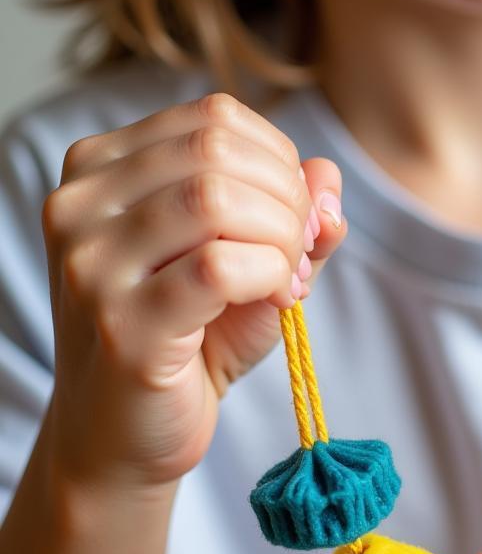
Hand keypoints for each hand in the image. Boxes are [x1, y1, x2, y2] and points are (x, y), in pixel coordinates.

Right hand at [41, 92, 347, 489]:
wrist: (128, 435)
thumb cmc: (190, 342)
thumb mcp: (251, 263)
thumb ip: (292, 214)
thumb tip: (329, 176)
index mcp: (101, 168)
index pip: (215, 118)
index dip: (280, 163)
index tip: (296, 219)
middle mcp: (80, 203)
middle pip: (218, 151)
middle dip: (288, 200)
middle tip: (299, 254)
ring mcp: (91, 263)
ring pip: (217, 199)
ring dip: (282, 238)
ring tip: (288, 280)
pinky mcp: (120, 322)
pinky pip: (220, 266)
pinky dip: (270, 275)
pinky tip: (276, 299)